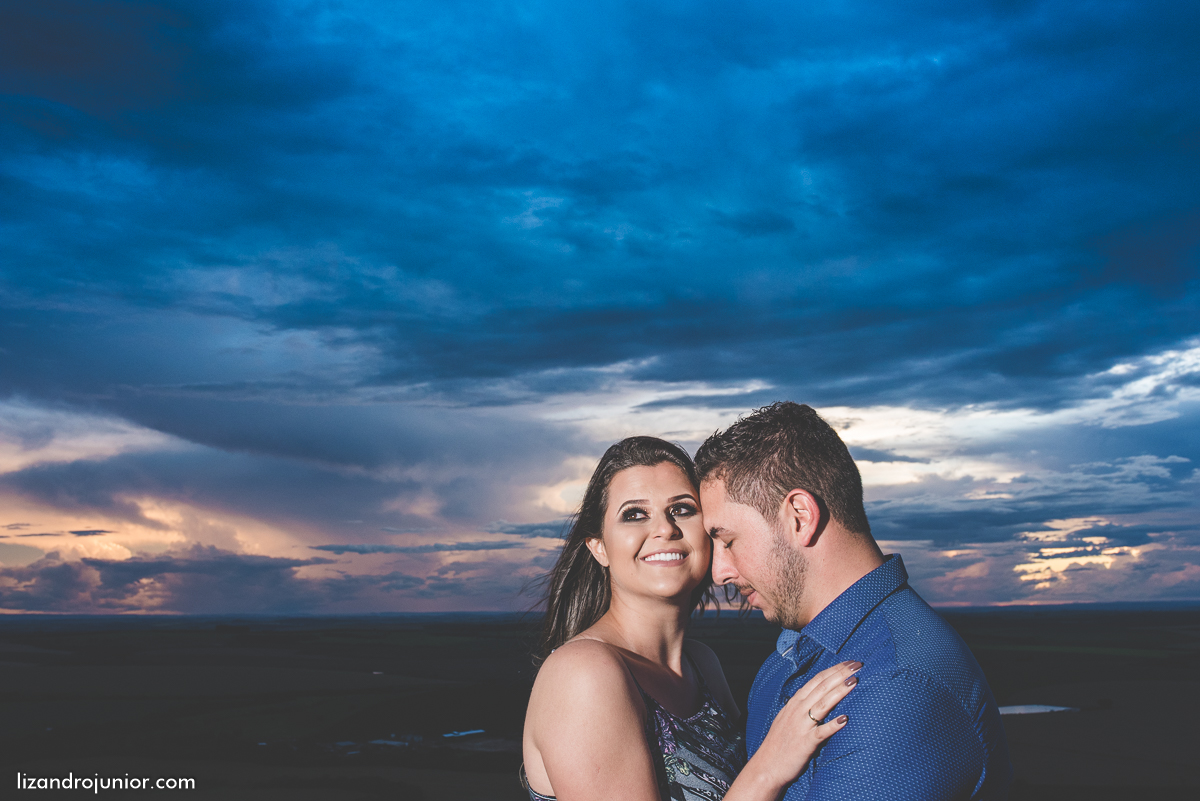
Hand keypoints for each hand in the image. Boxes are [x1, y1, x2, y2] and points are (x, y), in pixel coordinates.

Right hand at [751, 660, 860, 789]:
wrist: (766, 767)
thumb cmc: (779, 743)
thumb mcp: (787, 718)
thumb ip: (801, 706)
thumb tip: (816, 695)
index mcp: (794, 703)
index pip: (816, 680)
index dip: (833, 670)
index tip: (849, 663)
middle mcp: (797, 711)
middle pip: (822, 687)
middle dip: (840, 674)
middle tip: (857, 665)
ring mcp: (801, 726)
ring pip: (823, 704)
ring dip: (839, 691)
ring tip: (854, 681)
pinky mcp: (805, 743)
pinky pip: (821, 732)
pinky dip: (833, 725)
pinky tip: (845, 719)